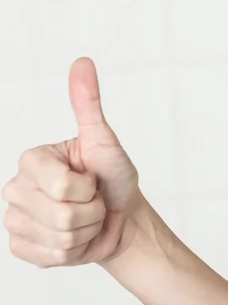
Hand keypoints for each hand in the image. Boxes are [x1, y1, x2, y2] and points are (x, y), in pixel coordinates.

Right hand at [2, 57, 143, 268]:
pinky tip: (74, 236)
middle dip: (90, 211)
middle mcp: (17, 187)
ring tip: (86, 217)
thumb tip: (82, 62)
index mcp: (32, 160)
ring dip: (86, 230)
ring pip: (59, 239)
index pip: (61, 186)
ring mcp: (16, 219)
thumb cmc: (112, 176)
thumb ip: (88, 103)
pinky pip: (49, 257)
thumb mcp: (103, 139)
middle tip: (91, 198)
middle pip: (61, 215)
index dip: (87, 187)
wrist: (119, 216)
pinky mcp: (21, 246)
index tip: (90, 177)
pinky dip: (73, 250)